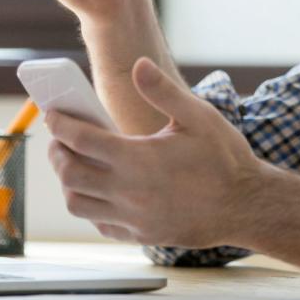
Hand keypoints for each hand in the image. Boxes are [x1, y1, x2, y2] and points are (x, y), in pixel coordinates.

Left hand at [45, 58, 263, 248]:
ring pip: (78, 203)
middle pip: (69, 173)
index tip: (53, 113)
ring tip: (74, 163)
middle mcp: (129, 192)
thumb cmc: (225, 158)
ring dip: (68, 182)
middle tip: (58, 138)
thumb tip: (139, 64)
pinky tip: (99, 188)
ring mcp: (133, 218)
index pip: (82, 140)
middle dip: (56, 152)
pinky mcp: (140, 235)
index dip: (61, 124)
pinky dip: (90, 205)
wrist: (246, 206)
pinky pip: (99, 223)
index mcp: (138, 159)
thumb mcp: (198, 116)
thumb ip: (163, 91)